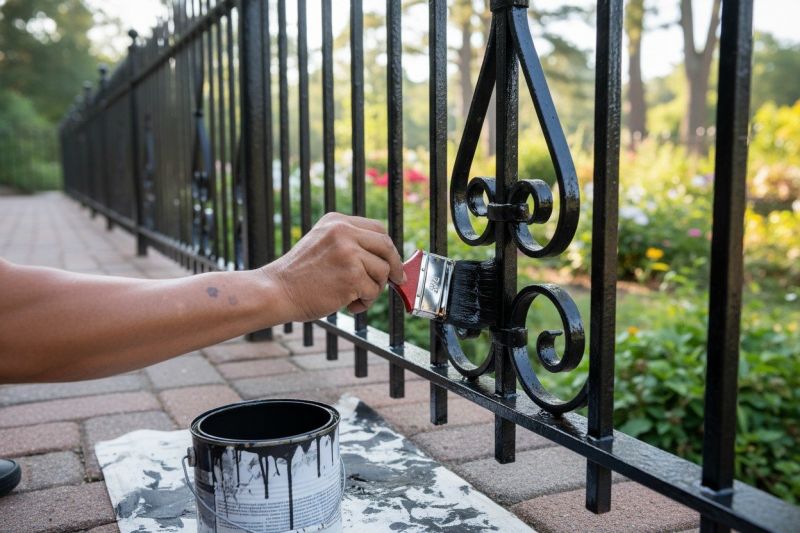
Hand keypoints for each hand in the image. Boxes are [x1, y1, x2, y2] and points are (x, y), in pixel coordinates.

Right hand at [261, 212, 404, 320]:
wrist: (277, 291)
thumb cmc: (299, 275)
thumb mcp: (322, 244)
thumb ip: (349, 243)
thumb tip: (385, 258)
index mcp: (336, 221)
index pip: (377, 228)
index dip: (388, 248)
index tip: (393, 262)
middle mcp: (344, 232)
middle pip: (386, 246)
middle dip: (395, 266)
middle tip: (398, 281)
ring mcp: (349, 253)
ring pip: (382, 271)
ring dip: (374, 289)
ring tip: (354, 297)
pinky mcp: (352, 276)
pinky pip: (373, 291)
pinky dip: (365, 302)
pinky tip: (348, 305)